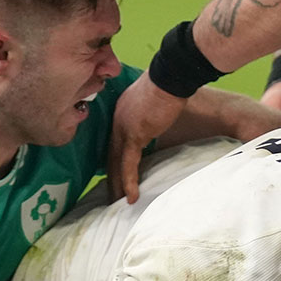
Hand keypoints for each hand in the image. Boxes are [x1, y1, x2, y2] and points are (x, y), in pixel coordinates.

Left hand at [108, 72, 186, 202]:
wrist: (170, 76)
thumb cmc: (169, 84)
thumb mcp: (154, 101)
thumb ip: (150, 115)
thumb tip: (156, 123)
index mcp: (121, 112)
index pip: (114, 143)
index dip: (113, 161)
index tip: (113, 177)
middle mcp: (117, 121)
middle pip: (110, 155)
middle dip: (110, 178)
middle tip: (110, 197)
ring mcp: (123, 128)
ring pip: (115, 164)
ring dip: (117, 186)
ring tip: (117, 204)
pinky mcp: (134, 136)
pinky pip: (128, 164)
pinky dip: (129, 182)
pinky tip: (131, 197)